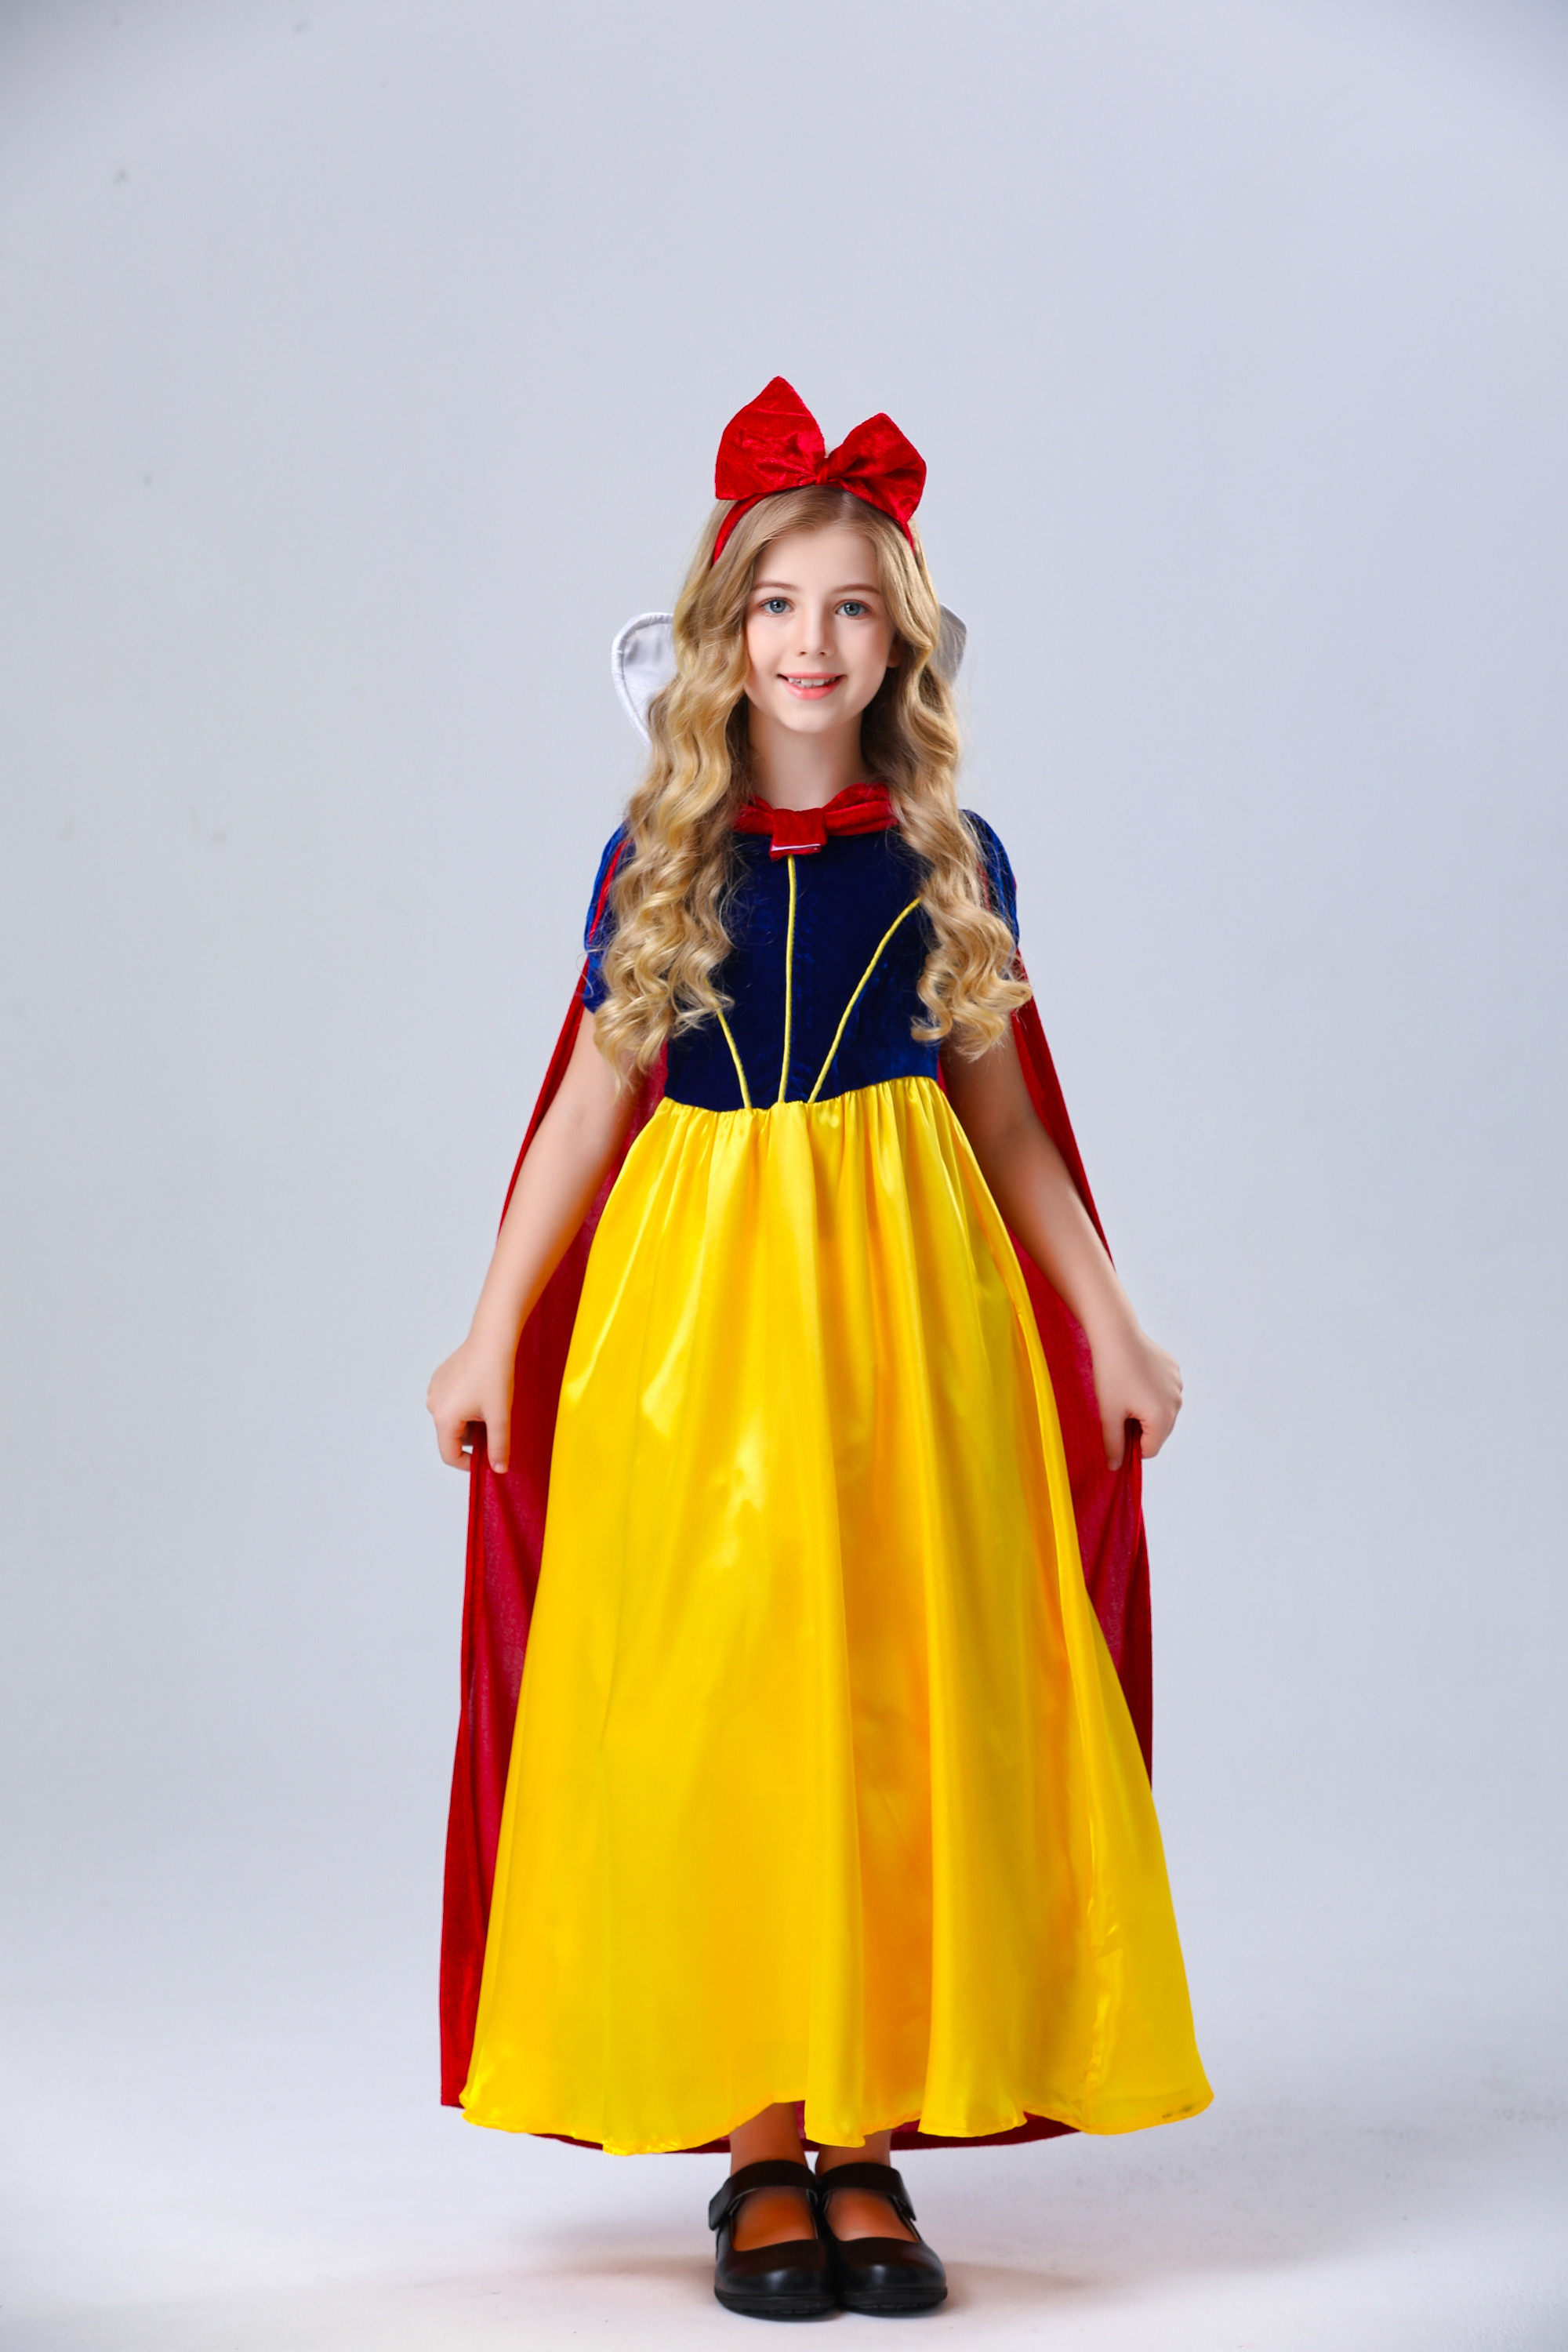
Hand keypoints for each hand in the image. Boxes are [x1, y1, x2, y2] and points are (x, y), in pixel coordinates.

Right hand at [426, 1333, 515, 1473]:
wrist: (492, 1340)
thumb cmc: (495, 1376)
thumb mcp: (500, 1416)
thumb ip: (499, 1446)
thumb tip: (499, 1470)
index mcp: (444, 1418)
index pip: (449, 1455)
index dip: (469, 1464)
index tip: (488, 1460)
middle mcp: (433, 1405)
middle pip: (451, 1437)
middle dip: (473, 1438)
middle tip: (495, 1425)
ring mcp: (434, 1390)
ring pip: (452, 1419)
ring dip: (470, 1421)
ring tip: (490, 1405)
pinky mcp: (439, 1378)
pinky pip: (450, 1402)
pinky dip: (465, 1405)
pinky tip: (482, 1392)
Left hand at [1085, 1318, 1182, 1470]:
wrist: (1116, 1335)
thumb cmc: (1111, 1376)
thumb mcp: (1108, 1415)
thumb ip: (1113, 1445)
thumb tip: (1115, 1468)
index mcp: (1163, 1419)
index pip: (1149, 1450)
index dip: (1129, 1445)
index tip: (1115, 1428)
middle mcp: (1177, 1404)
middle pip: (1158, 1431)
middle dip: (1139, 1427)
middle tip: (1117, 1408)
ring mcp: (1178, 1385)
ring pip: (1161, 1411)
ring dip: (1146, 1409)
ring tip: (1125, 1390)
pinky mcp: (1175, 1370)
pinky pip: (1164, 1391)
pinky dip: (1151, 1391)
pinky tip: (1134, 1375)